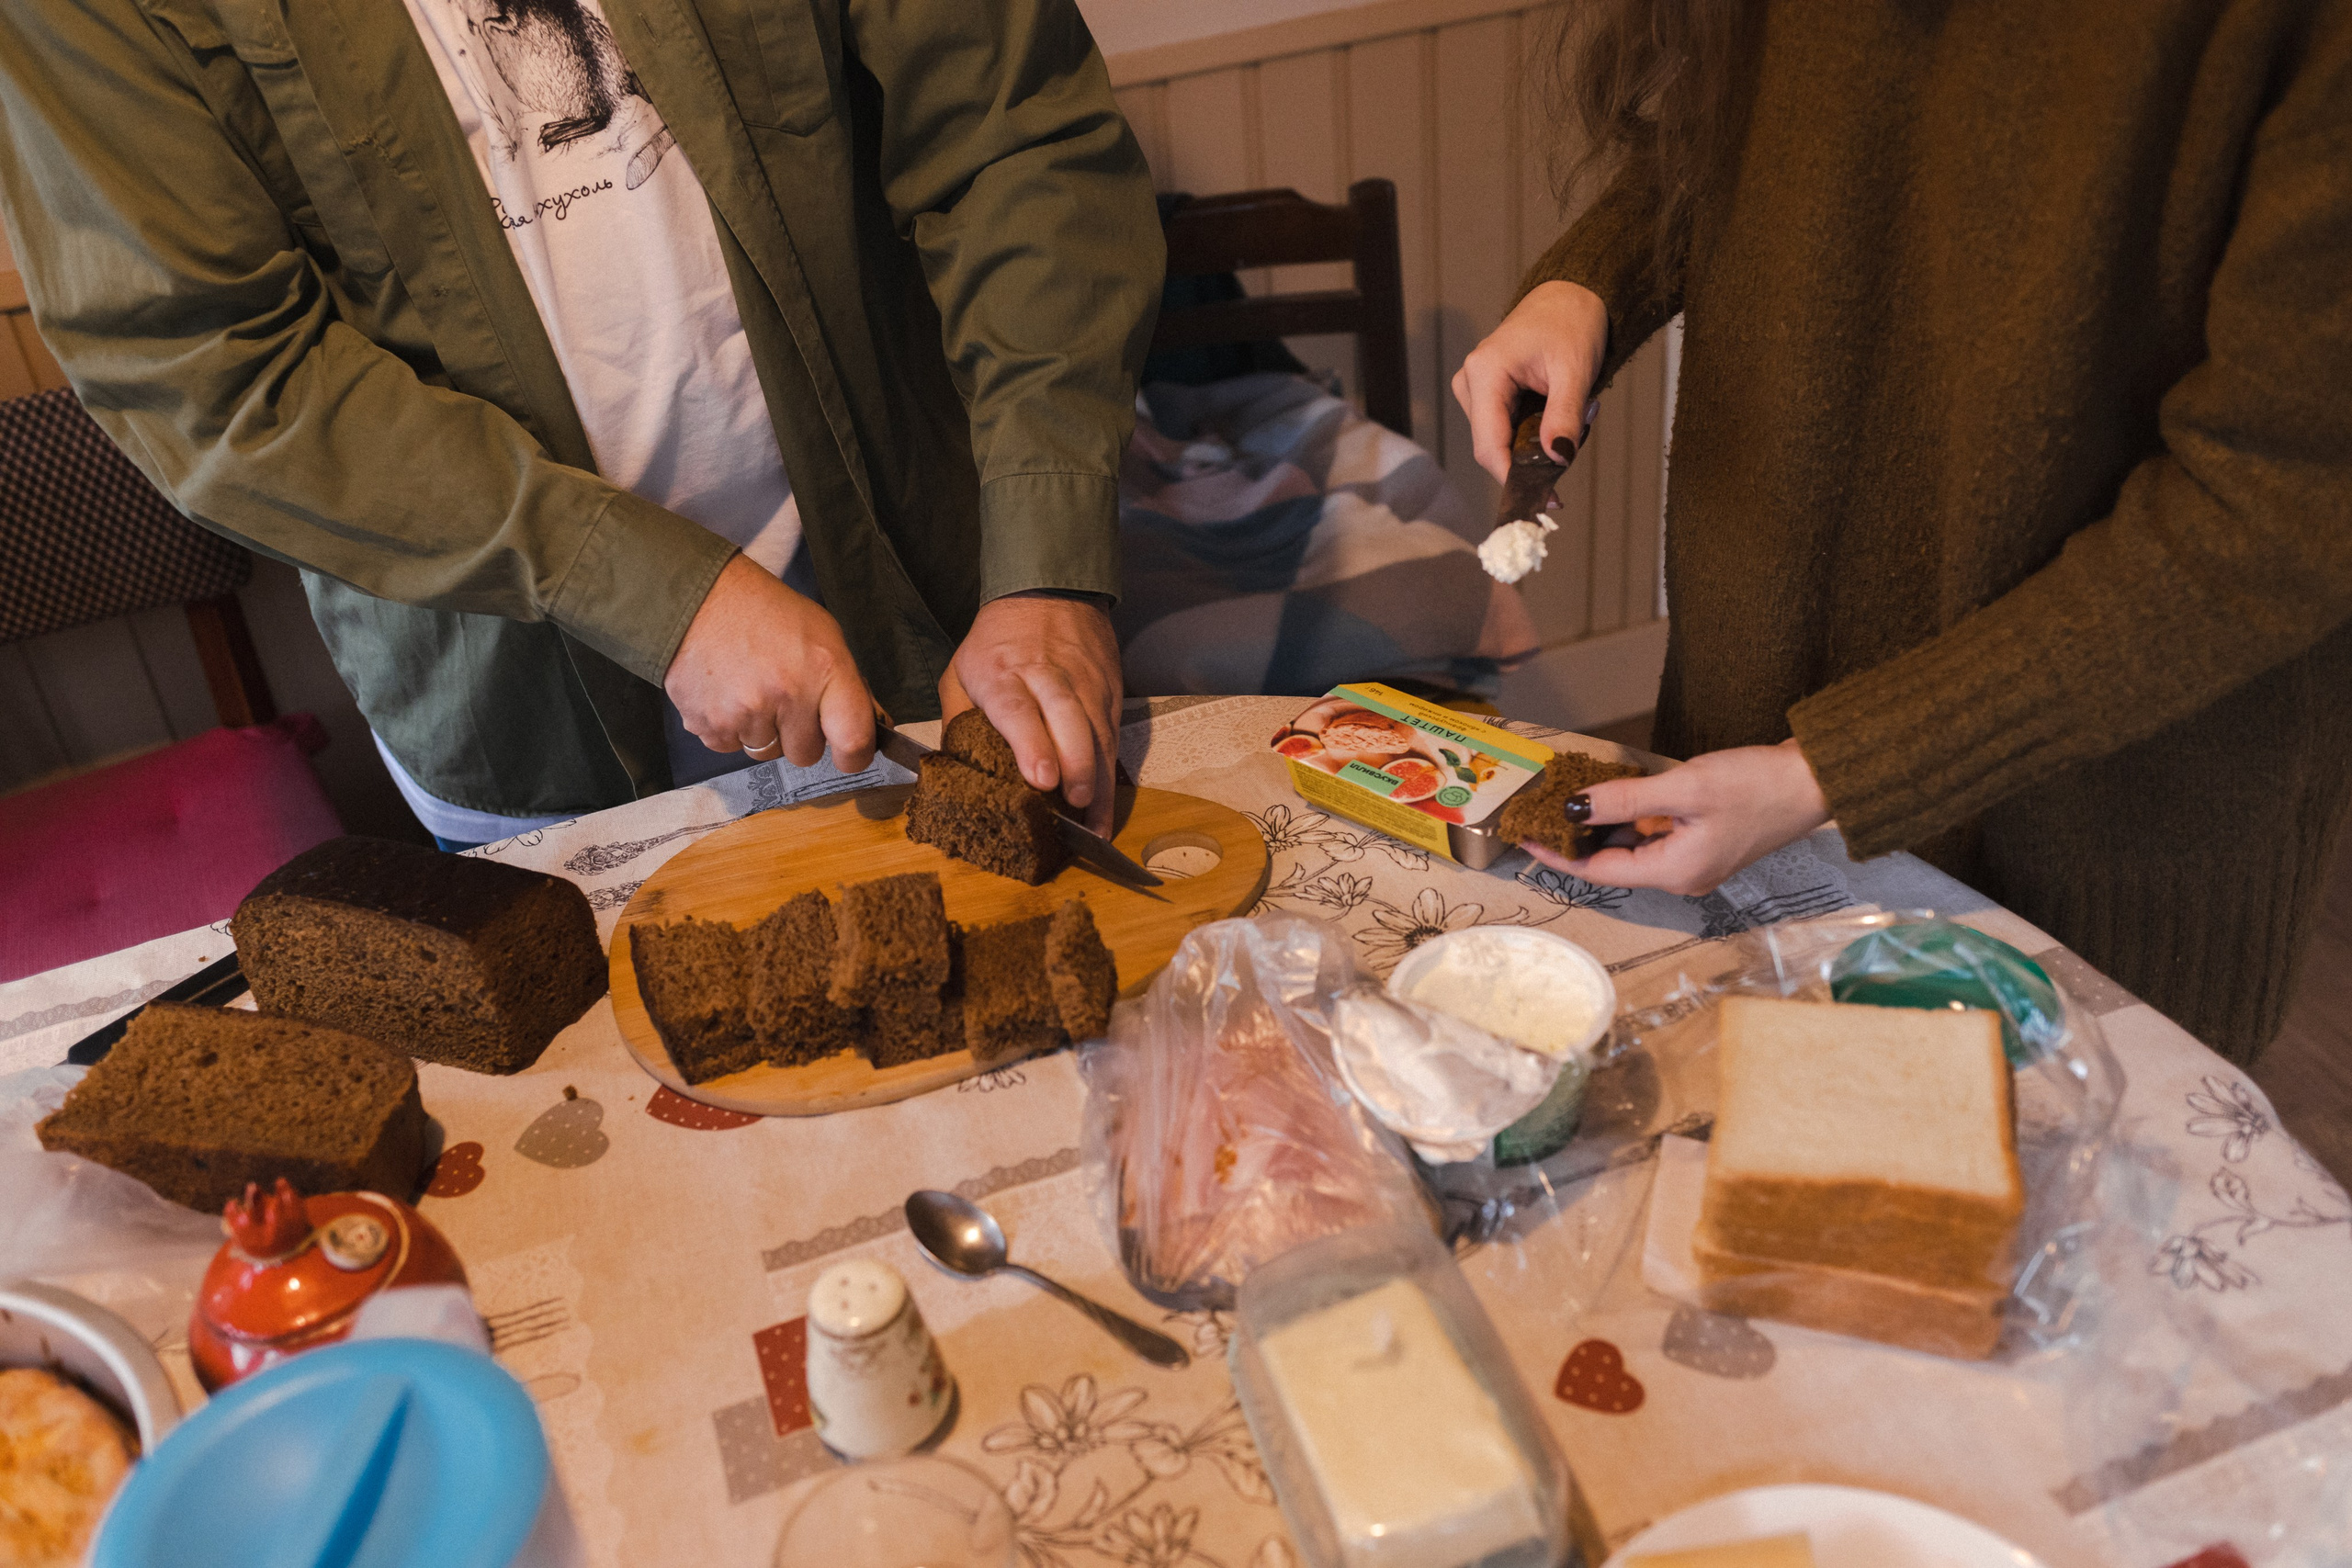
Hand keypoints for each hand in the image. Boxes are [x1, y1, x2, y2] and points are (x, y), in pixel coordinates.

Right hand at [664, 553, 876, 772]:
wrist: (698, 598)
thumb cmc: (766, 613)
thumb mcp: (822, 635)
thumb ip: (847, 685)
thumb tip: (873, 727)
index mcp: (823, 669)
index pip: (854, 740)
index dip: (855, 755)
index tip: (850, 753)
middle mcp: (785, 694)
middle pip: (806, 754)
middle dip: (800, 735)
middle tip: (784, 698)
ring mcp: (744, 713)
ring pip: (766, 753)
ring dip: (763, 730)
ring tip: (751, 688)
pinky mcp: (709, 725)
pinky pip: (730, 747)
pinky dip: (731, 728)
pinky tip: (727, 693)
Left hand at [940, 593, 1122, 834]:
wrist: (1048, 591)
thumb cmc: (997, 641)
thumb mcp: (961, 670)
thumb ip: (957, 719)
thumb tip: (954, 773)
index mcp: (1003, 672)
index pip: (1019, 708)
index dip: (1032, 744)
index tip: (1041, 779)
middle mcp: (1049, 678)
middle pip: (1069, 720)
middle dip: (1076, 764)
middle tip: (1076, 803)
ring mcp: (1085, 685)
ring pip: (1099, 733)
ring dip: (1100, 780)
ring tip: (1095, 826)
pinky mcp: (1109, 692)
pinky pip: (1113, 737)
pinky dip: (1111, 775)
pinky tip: (1105, 809)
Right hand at [1451, 280, 1608, 483]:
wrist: (1568, 297)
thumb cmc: (1571, 324)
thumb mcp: (1575, 372)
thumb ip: (1564, 418)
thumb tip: (1558, 460)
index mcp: (1485, 373)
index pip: (1489, 446)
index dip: (1513, 477)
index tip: (1545, 499)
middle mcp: (1471, 382)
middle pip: (1493, 447)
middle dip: (1532, 458)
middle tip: (1576, 444)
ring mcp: (1474, 389)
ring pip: (1500, 441)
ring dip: (1535, 444)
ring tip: (1573, 415)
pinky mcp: (1485, 394)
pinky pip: (1504, 429)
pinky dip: (1532, 433)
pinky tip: (1556, 412)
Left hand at [1523, 740, 1831, 895]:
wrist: (1815, 780)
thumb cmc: (1757, 785)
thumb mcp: (1684, 788)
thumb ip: (1626, 799)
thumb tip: (1575, 808)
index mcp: (1675, 872)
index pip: (1600, 872)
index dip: (1559, 854)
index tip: (1526, 837)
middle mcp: (1682, 876)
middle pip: (1615, 862)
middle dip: (1578, 838)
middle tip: (1542, 810)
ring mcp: (1695, 861)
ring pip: (1633, 847)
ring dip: (1603, 826)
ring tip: (1568, 799)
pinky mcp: (1705, 843)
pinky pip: (1654, 835)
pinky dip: (1631, 818)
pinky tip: (1615, 796)